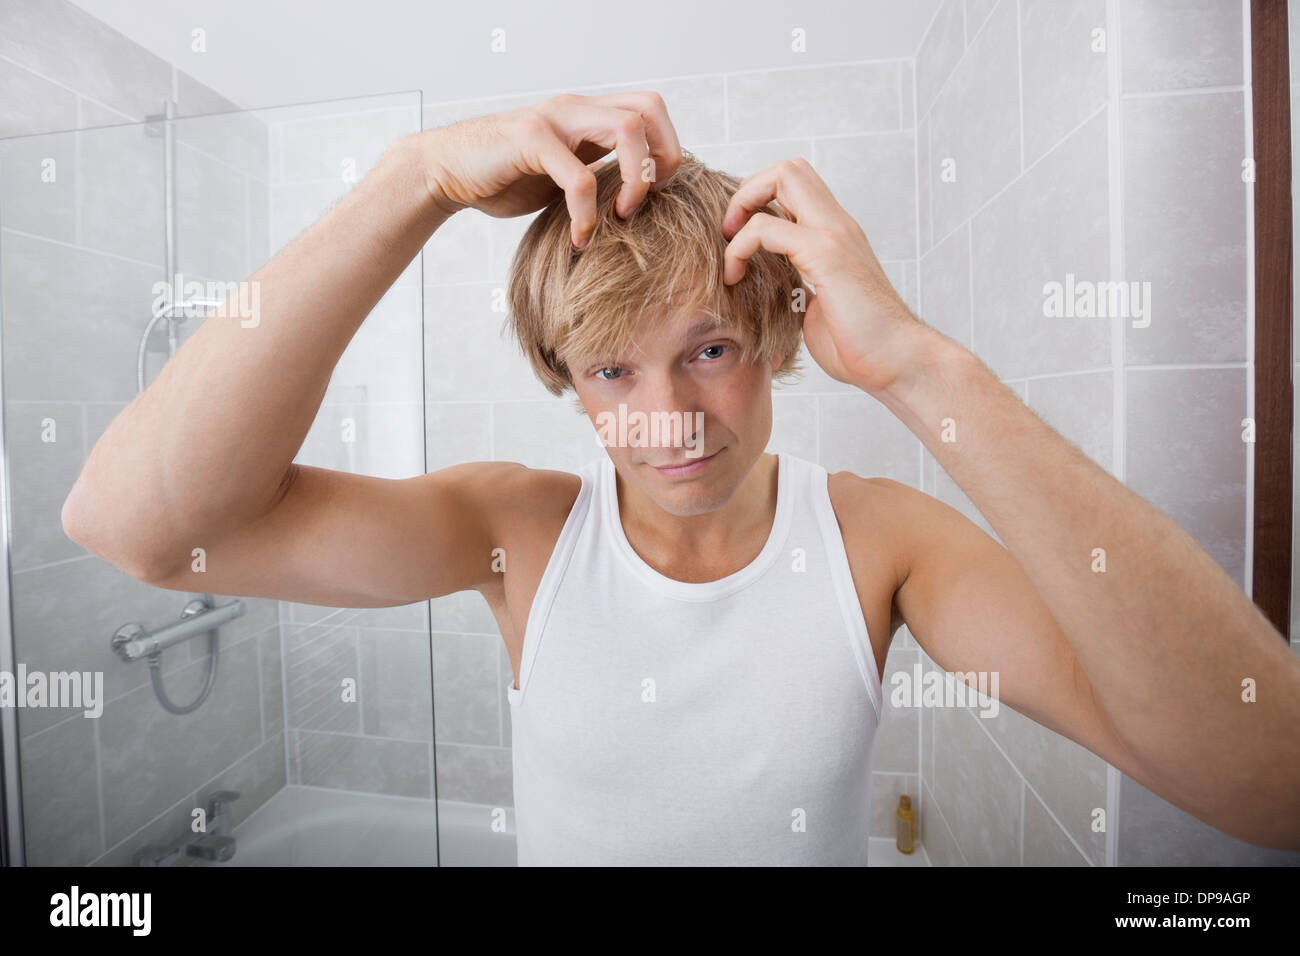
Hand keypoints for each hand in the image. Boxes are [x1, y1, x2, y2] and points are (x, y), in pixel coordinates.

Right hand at [418, 92, 683, 246]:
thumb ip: (598, 175)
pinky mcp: (530, 140)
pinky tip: (580, 238)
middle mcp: (576, 109)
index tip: (654, 194)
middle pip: (648, 109)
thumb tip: (637, 201)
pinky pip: (579, 177)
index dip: (666, 149)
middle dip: (663, 158)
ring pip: (625, 129)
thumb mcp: (563, 176)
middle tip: (646, 202)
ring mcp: (554, 120)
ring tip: (621, 217)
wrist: (447, 171)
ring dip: (636, 180)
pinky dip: (587, 213)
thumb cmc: (506, 178)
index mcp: (588, 115)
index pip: (650, 110)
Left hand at [720, 157, 933, 393]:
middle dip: (749, 191)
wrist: (896, 362)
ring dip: (742, 209)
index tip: (739, 239)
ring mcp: (834, 236)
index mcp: (836, 236)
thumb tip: (777, 295)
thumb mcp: (819, 307)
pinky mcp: (825, 256)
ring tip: (730, 253)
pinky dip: (739, 247)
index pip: (796, 186)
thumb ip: (800, 289)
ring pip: (784, 177)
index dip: (760, 201)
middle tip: (731, 232)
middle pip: (790, 168)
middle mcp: (837, 226)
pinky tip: (734, 277)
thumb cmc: (860, 345)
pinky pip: (766, 228)